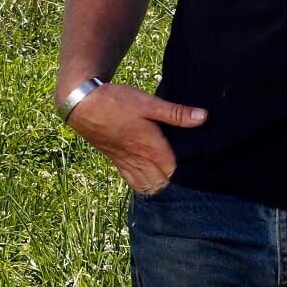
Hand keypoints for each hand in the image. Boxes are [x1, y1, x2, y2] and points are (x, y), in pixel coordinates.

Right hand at [64, 82, 205, 194]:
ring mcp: (126, 162)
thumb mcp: (150, 103)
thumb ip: (177, 113)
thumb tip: (204, 117)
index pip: (174, 172)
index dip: (188, 171)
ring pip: (146, 185)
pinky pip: (132, 181)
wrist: (82, 104)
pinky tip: (151, 177)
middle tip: (189, 170)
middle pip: (162, 183)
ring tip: (172, 175)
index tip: (199, 164)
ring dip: (159, 184)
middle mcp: (139, 159)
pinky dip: (143, 184)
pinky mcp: (116, 160)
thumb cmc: (117, 102)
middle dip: (175, 180)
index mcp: (151, 148)